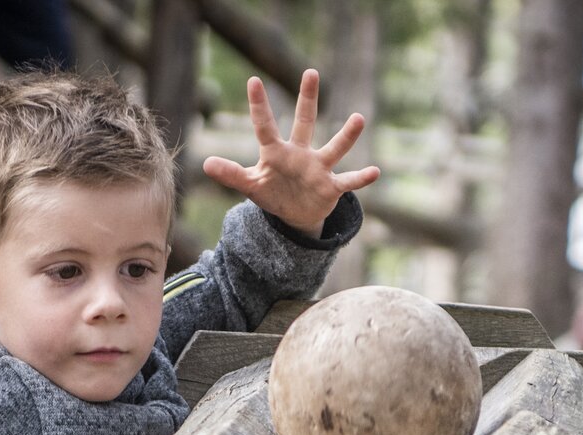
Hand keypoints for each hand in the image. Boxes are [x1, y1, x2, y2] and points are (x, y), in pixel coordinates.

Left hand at [202, 69, 380, 236]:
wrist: (296, 214)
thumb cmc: (273, 193)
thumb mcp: (251, 186)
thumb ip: (231, 174)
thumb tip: (206, 163)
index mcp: (277, 152)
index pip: (265, 126)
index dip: (259, 106)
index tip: (253, 81)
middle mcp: (300, 153)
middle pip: (304, 122)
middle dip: (307, 99)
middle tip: (310, 72)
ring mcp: (318, 168)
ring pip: (333, 148)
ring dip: (346, 136)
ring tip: (358, 118)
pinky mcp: (331, 186)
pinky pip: (348, 181)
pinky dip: (361, 178)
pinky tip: (376, 171)